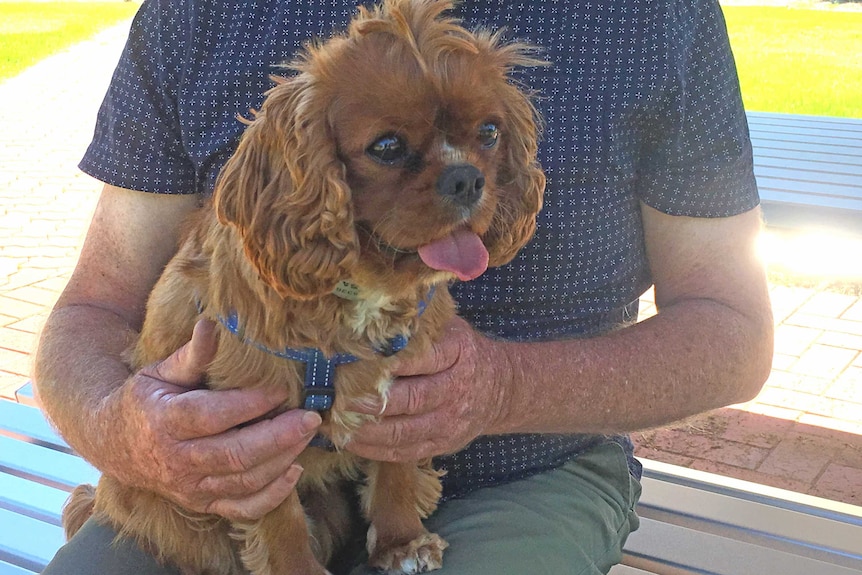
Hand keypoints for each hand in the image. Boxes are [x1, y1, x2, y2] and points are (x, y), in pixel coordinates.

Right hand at [101, 320, 320, 520]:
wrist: (115, 446)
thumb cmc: (146, 400)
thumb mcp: (160, 372)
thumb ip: (192, 354)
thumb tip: (211, 324)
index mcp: (167, 421)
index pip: (213, 415)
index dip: (250, 403)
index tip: (282, 387)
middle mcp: (179, 460)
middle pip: (235, 454)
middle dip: (279, 436)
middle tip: (310, 417)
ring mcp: (192, 487)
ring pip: (244, 481)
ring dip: (282, 459)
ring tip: (307, 434)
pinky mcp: (203, 503)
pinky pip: (242, 508)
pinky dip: (272, 495)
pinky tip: (294, 470)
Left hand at [346, 317, 511, 461]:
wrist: (500, 387)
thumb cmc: (462, 353)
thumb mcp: (450, 330)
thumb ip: (419, 326)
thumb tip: (374, 313)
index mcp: (457, 353)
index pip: (423, 358)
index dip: (391, 363)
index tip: (359, 362)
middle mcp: (455, 389)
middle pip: (412, 398)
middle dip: (373, 400)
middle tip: (341, 397)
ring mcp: (449, 421)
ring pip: (404, 431)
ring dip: (368, 430)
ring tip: (338, 422)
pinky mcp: (442, 444)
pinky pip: (405, 451)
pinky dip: (375, 449)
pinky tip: (350, 440)